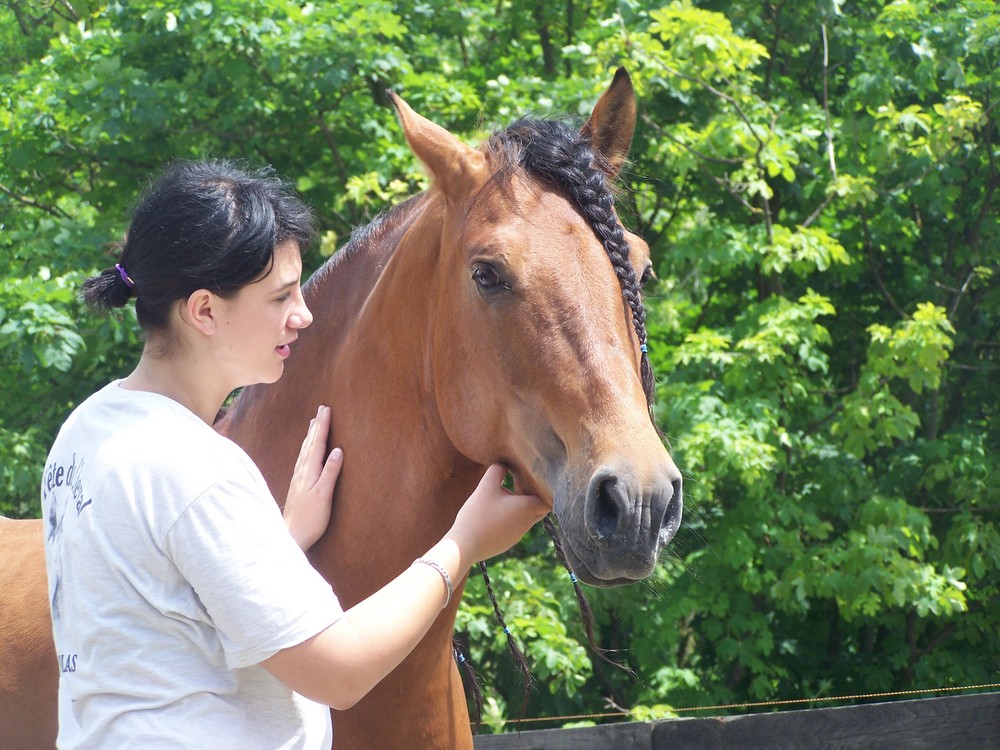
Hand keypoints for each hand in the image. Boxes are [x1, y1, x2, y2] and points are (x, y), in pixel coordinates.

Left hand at [284, 405, 342, 549]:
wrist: (291, 535)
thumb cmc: (310, 518)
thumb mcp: (324, 495)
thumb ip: (330, 472)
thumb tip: (338, 450)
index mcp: (310, 471)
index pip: (318, 443)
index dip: (323, 426)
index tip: (327, 409)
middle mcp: (302, 471)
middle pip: (310, 443)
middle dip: (316, 426)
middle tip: (321, 409)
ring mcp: (298, 478)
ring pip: (304, 450)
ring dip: (310, 435)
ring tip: (313, 423)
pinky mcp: (297, 485)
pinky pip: (302, 459)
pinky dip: (306, 448)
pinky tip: (306, 450)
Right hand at [446, 464, 548, 563]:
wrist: (465, 545)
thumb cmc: (478, 515)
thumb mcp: (485, 487)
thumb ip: (496, 471)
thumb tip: (503, 463)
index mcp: (527, 508)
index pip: (548, 499)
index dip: (543, 489)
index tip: (532, 480)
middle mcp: (527, 523)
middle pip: (539, 509)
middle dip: (532, 497)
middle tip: (519, 485)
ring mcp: (517, 535)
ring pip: (527, 518)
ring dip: (520, 508)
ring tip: (504, 498)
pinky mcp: (507, 542)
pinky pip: (515, 527)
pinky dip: (511, 519)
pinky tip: (495, 513)